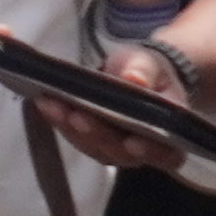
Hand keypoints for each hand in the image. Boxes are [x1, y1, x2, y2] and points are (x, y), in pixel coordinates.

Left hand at [11, 27, 199, 180]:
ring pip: (95, 147)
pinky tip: (46, 104)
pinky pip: (77, 137)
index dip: (151, 151)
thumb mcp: (148, 63)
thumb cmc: (146, 70)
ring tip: (52, 105)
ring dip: (72, 129)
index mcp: (169, 132)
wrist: (132, 73)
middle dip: (98, 134)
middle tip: (78, 116)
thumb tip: (135, 79)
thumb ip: (144, 71)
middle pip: (122, 152)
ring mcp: (116, 148)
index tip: (132, 143)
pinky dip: (60, 121)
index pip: (166, 152)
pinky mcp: (94, 141)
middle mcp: (143, 148)